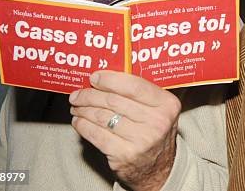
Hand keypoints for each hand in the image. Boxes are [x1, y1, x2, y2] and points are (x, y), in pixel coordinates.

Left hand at [69, 71, 180, 190]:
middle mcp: (156, 122)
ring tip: (77, 106)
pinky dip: (83, 126)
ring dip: (84, 110)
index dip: (110, 79)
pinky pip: (96, 135)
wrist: (159, 168)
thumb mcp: (159, 109)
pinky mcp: (124, 155)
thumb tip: (106, 76)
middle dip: (90, 95)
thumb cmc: (154, 131)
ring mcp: (140, 140)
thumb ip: (141, 92)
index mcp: (167, 104)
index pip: (134, 86)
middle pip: (114, 101)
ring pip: (102, 117)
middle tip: (78, 93)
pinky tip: (78, 121)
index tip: (95, 77)